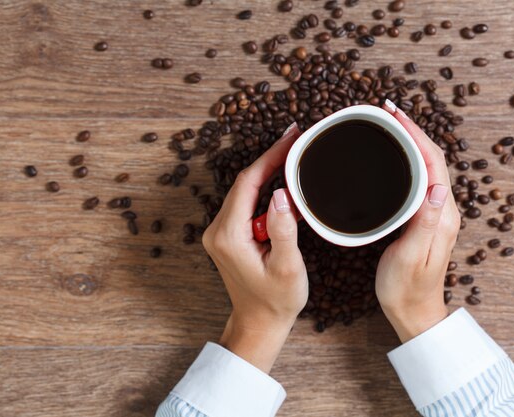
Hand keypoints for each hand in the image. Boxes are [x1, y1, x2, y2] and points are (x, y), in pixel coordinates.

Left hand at [202, 123, 307, 372]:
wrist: (258, 322)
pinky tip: (282, 181)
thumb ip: (283, 230)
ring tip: (293, 155)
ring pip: (244, 190)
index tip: (291, 138)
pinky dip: (263, 189)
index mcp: (229, 235)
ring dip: (267, 172)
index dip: (270, 156)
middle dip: (270, 158)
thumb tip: (282, 194)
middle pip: (244, 182)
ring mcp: (219, 232)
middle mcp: (217, 230)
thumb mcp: (287, 267)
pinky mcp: (227, 235)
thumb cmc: (275, 300)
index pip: (248, 183)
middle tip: (296, 140)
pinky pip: (245, 203)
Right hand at [376, 100, 460, 342]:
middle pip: (431, 159)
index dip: (416, 135)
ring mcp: (434, 213)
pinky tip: (390, 159)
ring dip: (409, 143)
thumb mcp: (412, 256)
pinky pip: (418, 180)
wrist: (412, 310)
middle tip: (387, 113)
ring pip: (425, 167)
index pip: (434, 163)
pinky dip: (405, 162)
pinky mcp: (423, 218)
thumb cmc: (406, 287)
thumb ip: (426, 223)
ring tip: (387, 128)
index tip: (394, 115)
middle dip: (412, 131)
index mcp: (442, 215)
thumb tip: (439, 187)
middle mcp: (442, 210)